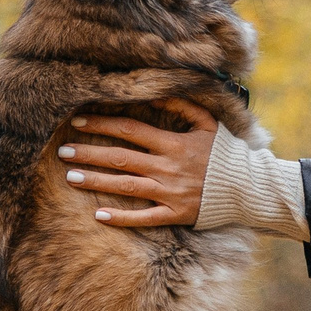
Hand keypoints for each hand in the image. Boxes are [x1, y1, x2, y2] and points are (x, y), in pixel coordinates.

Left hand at [58, 98, 216, 227]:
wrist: (248, 187)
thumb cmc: (225, 153)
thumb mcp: (208, 122)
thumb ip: (183, 105)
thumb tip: (156, 92)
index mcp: (173, 143)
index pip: (130, 130)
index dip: (102, 125)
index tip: (78, 122)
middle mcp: (168, 166)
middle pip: (120, 158)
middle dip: (89, 153)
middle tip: (62, 152)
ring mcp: (170, 192)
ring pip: (126, 186)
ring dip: (96, 182)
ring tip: (70, 178)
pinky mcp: (175, 214)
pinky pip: (144, 218)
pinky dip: (121, 218)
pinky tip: (99, 216)